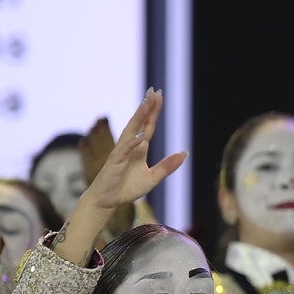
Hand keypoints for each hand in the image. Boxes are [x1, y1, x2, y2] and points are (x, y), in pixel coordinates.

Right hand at [61, 90, 184, 265]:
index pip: (148, 127)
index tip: (159, 97)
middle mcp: (129, 147)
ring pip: (130, 131)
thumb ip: (167, 166)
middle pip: (139, 123)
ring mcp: (121, 153)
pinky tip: (140, 136)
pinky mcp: (114, 163)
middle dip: (147, 107)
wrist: (108, 201)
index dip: (153, 112)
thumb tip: (184, 153)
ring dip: (139, 117)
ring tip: (147, 104)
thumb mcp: (153, 178)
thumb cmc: (127, 188)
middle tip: (154, 91)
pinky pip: (124, 151)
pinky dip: (132, 143)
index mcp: (139, 149)